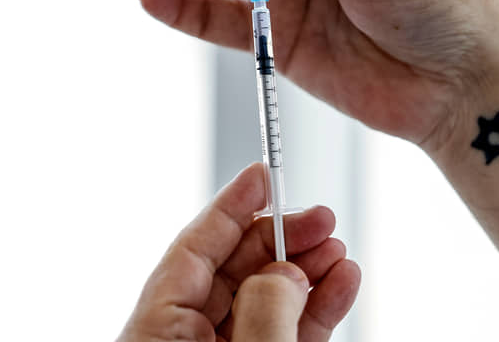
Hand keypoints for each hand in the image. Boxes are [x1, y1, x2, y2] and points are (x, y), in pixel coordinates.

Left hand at [117, 163, 359, 341]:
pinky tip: (342, 283)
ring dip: (307, 273)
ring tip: (339, 252)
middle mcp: (186, 341)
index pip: (191, 250)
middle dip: (282, 239)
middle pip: (233, 271)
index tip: (262, 174)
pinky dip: (316, 308)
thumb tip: (287, 272)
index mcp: (156, 333)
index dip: (229, 206)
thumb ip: (264, 310)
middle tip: (323, 219)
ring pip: (265, 302)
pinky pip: (286, 332)